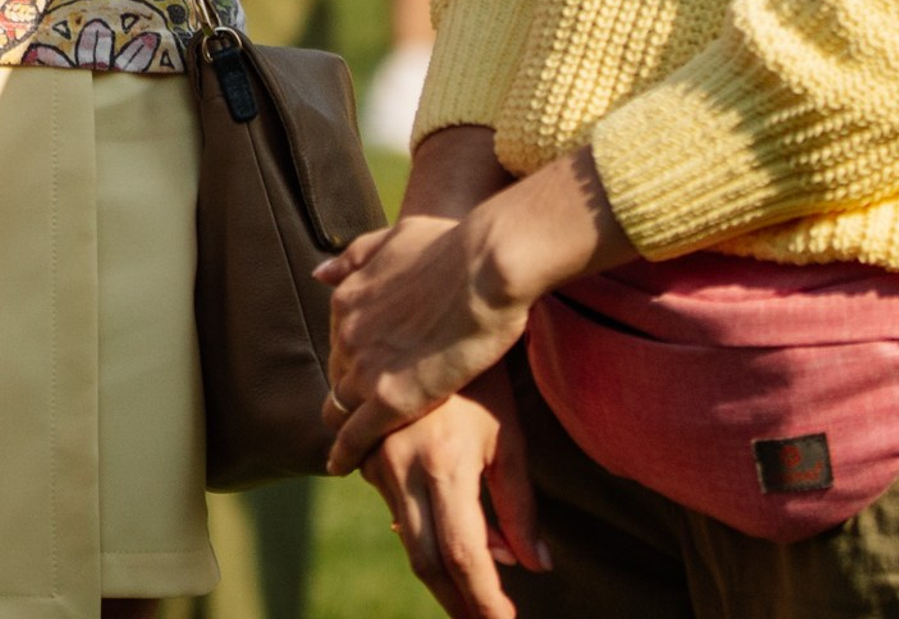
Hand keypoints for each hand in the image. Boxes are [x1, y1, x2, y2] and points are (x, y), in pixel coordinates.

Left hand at [320, 147, 630, 473]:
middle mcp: (347, 331)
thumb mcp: (394, 237)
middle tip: (355, 420)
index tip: (361, 378)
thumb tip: (320, 272)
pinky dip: (348, 451)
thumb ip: (355, 257)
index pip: (339, 342)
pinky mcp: (392, 397)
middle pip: (338, 375)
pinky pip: (358, 433)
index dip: (351, 362)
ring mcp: (366, 365)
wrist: (485, 265)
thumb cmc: (453, 245)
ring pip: (342, 405)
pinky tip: (344, 467)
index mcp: (347, 296)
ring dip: (345, 426)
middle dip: (346, 396)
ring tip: (348, 451)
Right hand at [362, 370, 547, 618]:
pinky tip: (444, 520)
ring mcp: (375, 454)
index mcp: (442, 464)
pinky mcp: (363, 445)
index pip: (464, 557)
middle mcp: (399, 464)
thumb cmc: (485, 374)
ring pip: (404, 532)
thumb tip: (535, 565)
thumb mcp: (509, 438)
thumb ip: (519, 506)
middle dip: (457, 600)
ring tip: (478, 569)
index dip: (485, 601)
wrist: (438, 308)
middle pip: (424, 559)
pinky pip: (388, 500)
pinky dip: (418, 524)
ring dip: (440, 560)